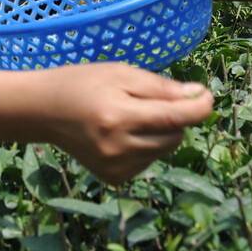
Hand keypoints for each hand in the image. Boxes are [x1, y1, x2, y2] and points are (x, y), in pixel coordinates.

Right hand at [44, 63, 212, 183]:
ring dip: (161, 132)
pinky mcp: (114, 178)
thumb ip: (160, 87)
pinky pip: (150, 160)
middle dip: (175, 117)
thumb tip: (199, 96)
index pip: (174, 119)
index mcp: (119, 117)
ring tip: (132, 115)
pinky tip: (123, 133)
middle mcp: (119, 148)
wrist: (44, 111)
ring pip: (165, 149)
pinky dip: (147, 146)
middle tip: (152, 100)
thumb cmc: (83, 83)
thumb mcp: (121, 73)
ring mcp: (116, 167)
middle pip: (175, 136)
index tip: (207, 96)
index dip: (198, 108)